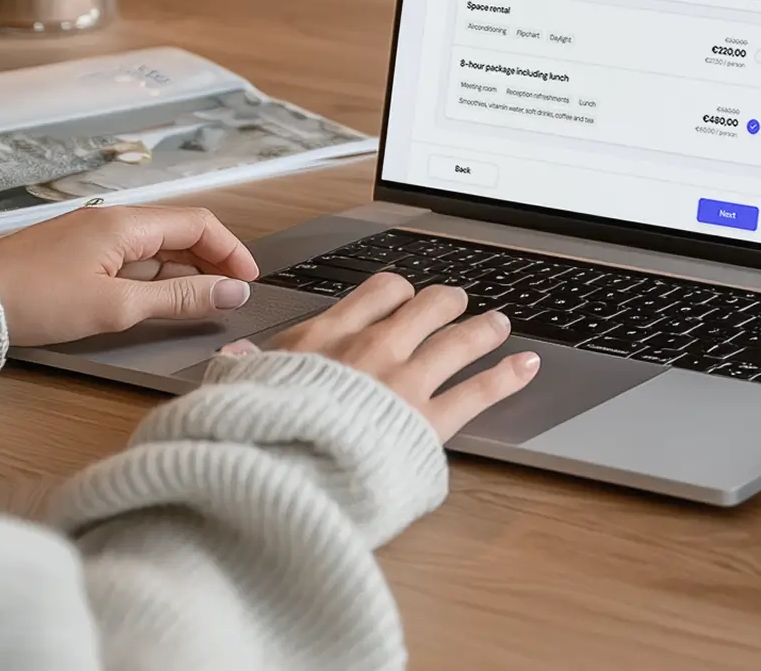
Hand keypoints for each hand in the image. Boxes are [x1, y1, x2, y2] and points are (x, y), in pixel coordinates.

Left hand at [0, 205, 263, 345]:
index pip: (199, 223)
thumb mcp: (117, 307)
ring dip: (184, 273)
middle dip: (212, 262)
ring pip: (156, 248)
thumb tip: (230, 293)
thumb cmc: (35, 300)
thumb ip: (179, 300)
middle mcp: (112, 220)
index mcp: (125, 223)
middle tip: (230, 297)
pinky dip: (153, 277)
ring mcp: (92, 235)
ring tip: (199, 306)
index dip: (231, 251)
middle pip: (180, 232)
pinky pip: (130, 258)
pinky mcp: (76, 253)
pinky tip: (156, 302)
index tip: (248, 282)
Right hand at [220, 272, 538, 440]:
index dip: (396, 290)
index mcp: (323, 338)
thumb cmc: (256, 432)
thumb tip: (234, 354)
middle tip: (456, 303)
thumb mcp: (238, 389)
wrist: (280, 469)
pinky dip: (508, 375)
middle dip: (445, 302)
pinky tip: (526, 365)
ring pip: (458, 340)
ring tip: (499, 324)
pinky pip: (480, 388)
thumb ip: (244, 367)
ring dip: (483, 329)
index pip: (373, 294)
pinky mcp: (429, 418)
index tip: (403, 294)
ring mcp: (405, 380)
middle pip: (423, 307)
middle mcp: (371, 348)